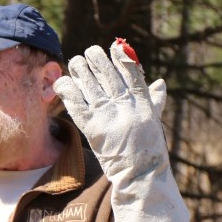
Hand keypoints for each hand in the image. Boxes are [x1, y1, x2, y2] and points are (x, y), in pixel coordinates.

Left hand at [54, 43, 188, 221]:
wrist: (140, 175)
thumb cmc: (147, 148)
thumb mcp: (154, 121)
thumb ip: (154, 100)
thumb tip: (159, 82)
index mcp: (143, 103)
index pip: (132, 74)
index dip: (121, 59)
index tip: (114, 46)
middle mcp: (126, 107)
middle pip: (108, 76)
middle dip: (96, 62)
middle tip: (86, 54)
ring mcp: (109, 117)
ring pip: (90, 86)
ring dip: (80, 71)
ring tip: (74, 62)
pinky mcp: (93, 129)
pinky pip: (76, 104)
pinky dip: (68, 91)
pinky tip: (62, 82)